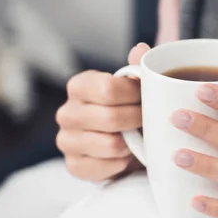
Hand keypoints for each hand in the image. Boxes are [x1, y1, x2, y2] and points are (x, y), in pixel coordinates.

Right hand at [56, 43, 149, 181]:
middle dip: (139, 121)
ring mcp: (66, 141)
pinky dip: (123, 163)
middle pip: (111, 118)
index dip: (135, 95)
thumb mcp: (136, 86)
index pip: (108, 89)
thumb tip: (140, 49)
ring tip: (139, 138)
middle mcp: (66, 112)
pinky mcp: (73, 166)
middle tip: (151, 121)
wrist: (126, 143)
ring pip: (110, 145)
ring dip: (132, 144)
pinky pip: (105, 168)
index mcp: (80, 85)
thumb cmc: (130, 108)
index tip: (149, 98)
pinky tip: (127, 156)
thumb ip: (139, 67)